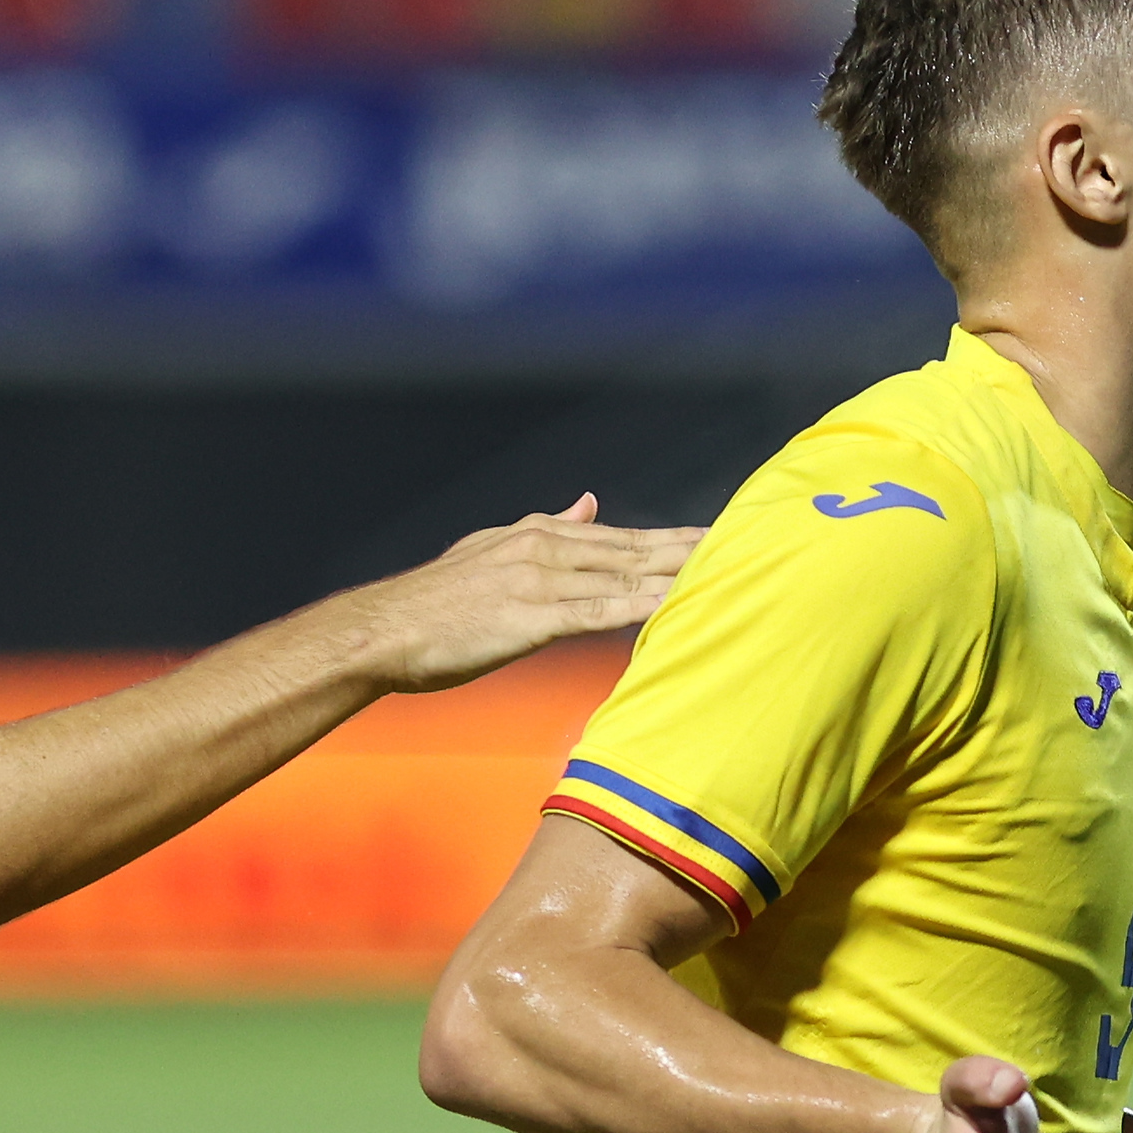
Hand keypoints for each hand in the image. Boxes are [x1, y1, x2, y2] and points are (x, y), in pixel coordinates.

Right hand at [346, 496, 702, 692]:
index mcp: (537, 535)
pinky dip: (642, 608)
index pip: (619, 537)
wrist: (384, 630)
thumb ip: (546, 528)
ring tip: (728, 574)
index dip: (671, 539)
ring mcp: (541, 580)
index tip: (716, 537)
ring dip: (678, 575)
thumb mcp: (490, 550)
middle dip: (692, 550)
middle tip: (747, 546)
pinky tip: (676, 606)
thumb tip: (587, 502)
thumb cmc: (433, 606)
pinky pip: (601, 612)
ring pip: (626, 576)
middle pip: (636, 549)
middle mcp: (545, 548)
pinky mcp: (533, 617)